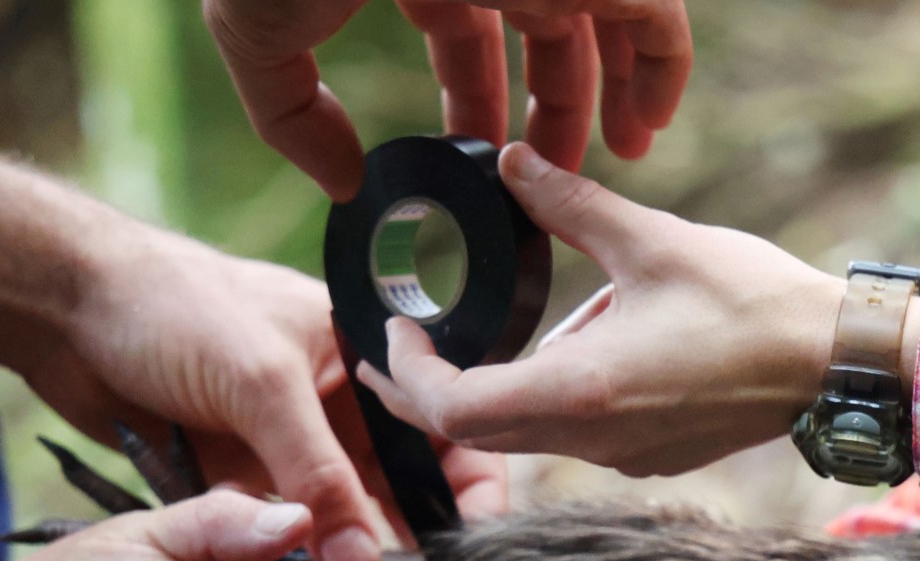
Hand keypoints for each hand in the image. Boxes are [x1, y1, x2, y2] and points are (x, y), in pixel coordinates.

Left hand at [24, 224, 508, 560]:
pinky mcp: (243, 477)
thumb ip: (318, 477)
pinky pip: (285, 532)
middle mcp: (342, 406)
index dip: (468, 489)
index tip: (469, 550)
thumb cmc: (171, 308)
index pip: (447, 428)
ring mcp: (291, 444)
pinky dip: (292, 560)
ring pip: (344, 519)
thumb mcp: (262, 385)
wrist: (61, 307)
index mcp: (370, 358)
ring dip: (349, 560)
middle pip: (402, 487)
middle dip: (409, 541)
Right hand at [204, 0, 691, 197]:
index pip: (465, 36)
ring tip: (626, 151)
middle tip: (561, 174)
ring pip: (607, 19)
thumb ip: (290, 112)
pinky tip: (648, 123)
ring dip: (620, 87)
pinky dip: (660, 65)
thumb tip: (341, 184)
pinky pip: (653, 12)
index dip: (478, 103)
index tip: (488, 168)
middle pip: (543, 32)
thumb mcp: (259, 34)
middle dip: (556, 105)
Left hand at [364, 143, 848, 476]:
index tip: (399, 331)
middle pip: (479, 436)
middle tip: (406, 345)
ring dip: (491, 396)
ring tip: (483, 340)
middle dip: (431, 392)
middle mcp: (596, 441)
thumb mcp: (653, 242)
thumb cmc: (754, 305)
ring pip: (525, 440)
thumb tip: (513, 161)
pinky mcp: (651, 456)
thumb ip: (570, 206)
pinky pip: (573, 441)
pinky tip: (564, 355)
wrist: (834, 364)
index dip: (410, 376)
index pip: (456, 411)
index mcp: (584, 391)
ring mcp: (625, 458)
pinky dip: (544, 404)